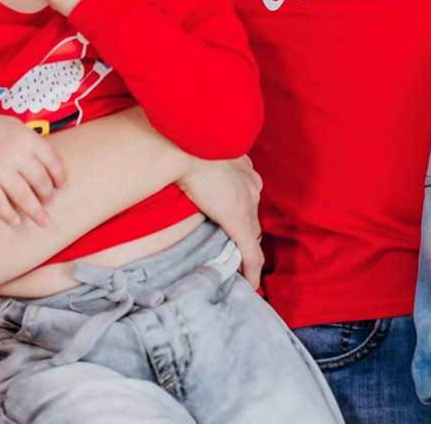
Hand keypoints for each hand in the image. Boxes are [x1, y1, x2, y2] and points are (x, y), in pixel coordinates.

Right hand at [0, 114, 68, 225]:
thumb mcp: (20, 129)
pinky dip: (8, 215)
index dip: (59, 176)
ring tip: (43, 220)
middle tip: (49, 202)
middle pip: (40, 181)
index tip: (62, 186)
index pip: (52, 161)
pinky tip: (16, 221)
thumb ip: (36, 145)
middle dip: (47, 195)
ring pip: (23, 196)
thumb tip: (54, 170)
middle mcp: (15, 155)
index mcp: (28, 139)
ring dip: (35, 211)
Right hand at [177, 155, 264, 285]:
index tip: (228, 222)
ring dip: (245, 254)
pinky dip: (250, 271)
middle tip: (231, 253)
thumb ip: (196, 162)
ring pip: (253, 237)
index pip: (246, 198)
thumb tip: (177, 163)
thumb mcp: (195, 152)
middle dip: (244, 235)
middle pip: (252, 219)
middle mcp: (251, 186)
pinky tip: (249, 285)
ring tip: (237, 270)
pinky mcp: (240, 222)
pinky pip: (250, 253)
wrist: (184, 146)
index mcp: (242, 169)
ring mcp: (246, 205)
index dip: (239, 214)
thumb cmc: (184, 145)